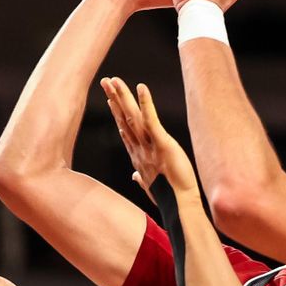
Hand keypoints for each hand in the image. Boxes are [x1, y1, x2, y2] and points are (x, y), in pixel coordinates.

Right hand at [100, 77, 198, 200]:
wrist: (180, 206)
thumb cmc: (168, 197)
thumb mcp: (150, 185)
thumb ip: (141, 177)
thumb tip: (135, 176)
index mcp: (138, 156)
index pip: (125, 130)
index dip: (117, 113)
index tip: (110, 100)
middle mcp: (139, 149)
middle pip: (124, 119)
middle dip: (114, 99)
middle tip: (105, 82)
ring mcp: (149, 146)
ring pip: (132, 117)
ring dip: (123, 97)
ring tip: (114, 80)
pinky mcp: (162, 144)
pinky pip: (152, 120)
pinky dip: (146, 103)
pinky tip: (141, 87)